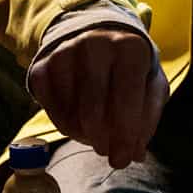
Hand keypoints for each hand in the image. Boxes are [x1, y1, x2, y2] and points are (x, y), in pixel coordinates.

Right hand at [28, 24, 166, 168]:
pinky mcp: (42, 64)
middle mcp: (95, 43)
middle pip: (94, 110)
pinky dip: (64, 125)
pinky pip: (50, 108)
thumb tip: (134, 153)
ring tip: (96, 137)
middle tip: (109, 153)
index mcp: (129, 46)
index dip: (126, 133)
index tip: (124, 158)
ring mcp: (64, 52)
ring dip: (84, 136)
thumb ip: (149, 117)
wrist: (96, 35)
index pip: (127, 97)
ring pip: (71, 112)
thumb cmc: (129, 67)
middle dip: (103, 141)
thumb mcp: (150, 84)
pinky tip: (78, 124)